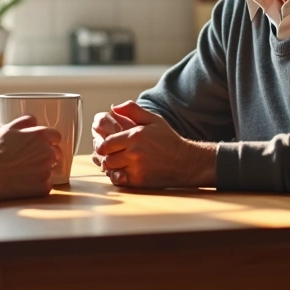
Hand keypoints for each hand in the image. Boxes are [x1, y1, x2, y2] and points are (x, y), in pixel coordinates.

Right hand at [0, 115, 61, 202]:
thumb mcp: (6, 130)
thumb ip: (24, 122)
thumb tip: (33, 121)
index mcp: (41, 135)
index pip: (56, 136)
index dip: (48, 141)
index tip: (39, 146)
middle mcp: (48, 152)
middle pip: (56, 153)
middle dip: (46, 156)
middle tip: (28, 160)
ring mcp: (47, 171)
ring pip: (51, 169)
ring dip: (42, 170)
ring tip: (23, 172)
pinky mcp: (44, 187)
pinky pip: (46, 184)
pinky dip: (38, 184)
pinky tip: (24, 183)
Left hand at [94, 101, 216, 187]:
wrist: (185, 162)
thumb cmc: (168, 139)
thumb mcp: (153, 119)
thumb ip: (132, 110)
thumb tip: (113, 107)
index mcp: (135, 135)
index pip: (106, 143)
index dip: (103, 146)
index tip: (107, 147)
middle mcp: (134, 152)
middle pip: (106, 158)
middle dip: (107, 157)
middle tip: (112, 155)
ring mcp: (137, 168)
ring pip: (111, 170)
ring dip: (112, 167)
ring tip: (118, 163)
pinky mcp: (140, 181)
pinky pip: (119, 181)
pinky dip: (118, 176)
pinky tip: (125, 172)